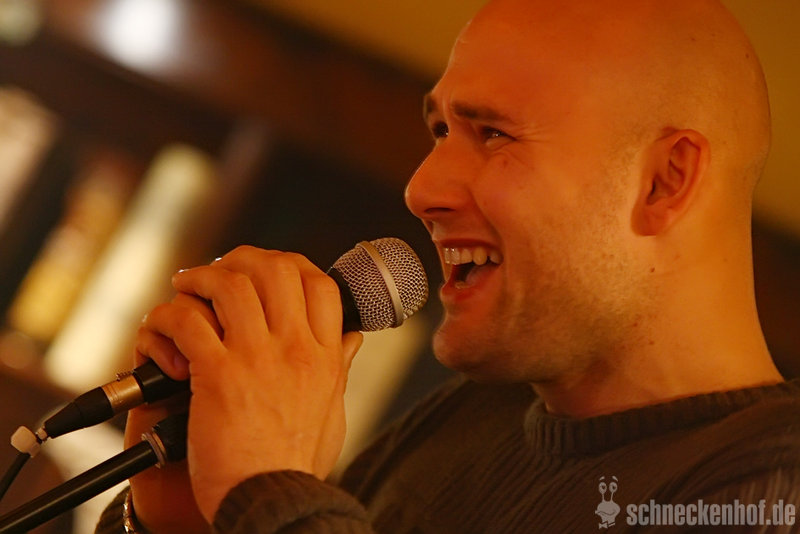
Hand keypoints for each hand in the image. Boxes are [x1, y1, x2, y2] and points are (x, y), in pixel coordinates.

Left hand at [136, 246, 362, 522]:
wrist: (271, 501)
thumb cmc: (297, 462)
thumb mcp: (334, 411)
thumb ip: (340, 368)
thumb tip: (352, 338)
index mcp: (324, 355)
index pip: (319, 282)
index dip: (291, 264)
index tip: (268, 271)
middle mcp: (296, 348)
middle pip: (276, 269)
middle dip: (243, 260)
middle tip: (222, 271)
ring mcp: (257, 358)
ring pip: (229, 284)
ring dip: (201, 278)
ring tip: (187, 286)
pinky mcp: (218, 376)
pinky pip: (187, 322)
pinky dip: (169, 316)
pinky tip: (165, 327)